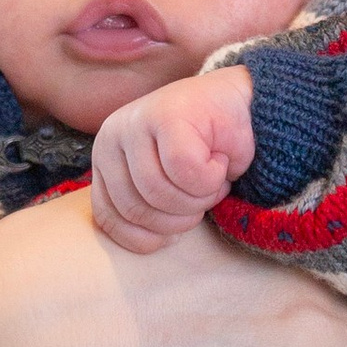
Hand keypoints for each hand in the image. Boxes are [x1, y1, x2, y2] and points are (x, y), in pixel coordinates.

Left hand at [90, 71, 256, 252]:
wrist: (242, 106)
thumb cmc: (204, 151)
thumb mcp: (164, 186)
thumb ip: (143, 208)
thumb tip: (145, 241)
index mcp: (105, 158)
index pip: (109, 217)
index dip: (148, 236)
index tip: (175, 231)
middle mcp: (111, 136)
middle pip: (136, 209)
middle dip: (179, 217)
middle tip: (204, 196)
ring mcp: (137, 122)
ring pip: (160, 192)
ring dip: (199, 198)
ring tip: (213, 178)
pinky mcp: (167, 115)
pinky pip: (185, 171)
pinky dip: (212, 177)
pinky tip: (220, 159)